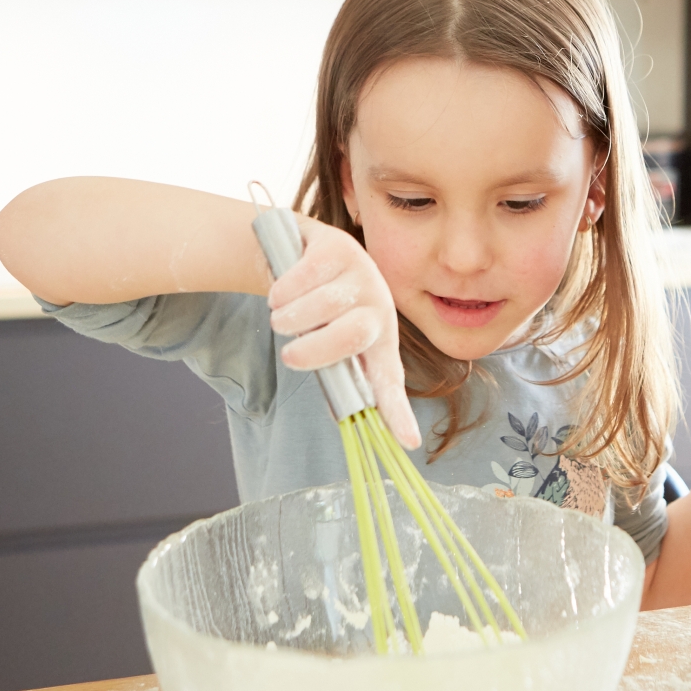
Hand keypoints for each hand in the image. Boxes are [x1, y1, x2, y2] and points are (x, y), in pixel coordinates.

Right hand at [263, 217, 419, 447]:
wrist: (298, 253)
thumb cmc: (315, 307)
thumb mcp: (325, 339)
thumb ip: (335, 371)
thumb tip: (344, 416)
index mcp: (378, 340)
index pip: (390, 380)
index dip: (398, 412)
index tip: (409, 443)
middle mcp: (379, 307)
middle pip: (354, 335)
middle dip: (314, 349)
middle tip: (290, 355)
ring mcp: (363, 274)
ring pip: (321, 305)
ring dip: (287, 318)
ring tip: (282, 316)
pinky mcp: (340, 247)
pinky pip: (303, 278)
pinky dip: (281, 291)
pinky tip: (280, 292)